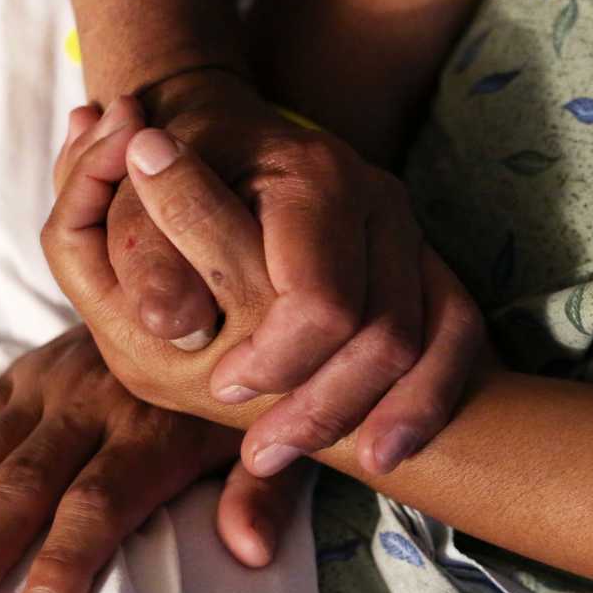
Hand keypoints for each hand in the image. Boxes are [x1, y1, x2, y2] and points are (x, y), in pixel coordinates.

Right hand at [0, 328, 311, 592]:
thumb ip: (262, 493)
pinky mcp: (27, 369)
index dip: (68, 558)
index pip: (102, 500)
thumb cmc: (248, 389)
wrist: (217, 291)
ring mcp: (53, 382)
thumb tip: (251, 552)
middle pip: (29, 482)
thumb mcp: (274, 435)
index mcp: (156, 427)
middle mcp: (95, 402)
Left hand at [84, 69, 483, 475]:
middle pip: (386, 334)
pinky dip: (426, 400)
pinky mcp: (426, 261)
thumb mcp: (135, 199)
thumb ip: (145, 256)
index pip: (321, 300)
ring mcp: (411, 232)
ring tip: (306, 457)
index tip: (223, 389)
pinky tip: (381, 451)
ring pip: (428, 344)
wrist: (226, 135)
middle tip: (259, 449)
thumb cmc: (172, 171)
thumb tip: (182, 328)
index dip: (275, 361)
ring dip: (374, 417)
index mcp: (313, 177)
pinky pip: (457, 337)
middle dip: (324, 408)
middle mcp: (379, 199)